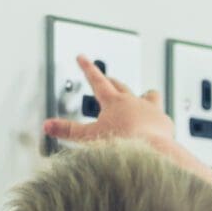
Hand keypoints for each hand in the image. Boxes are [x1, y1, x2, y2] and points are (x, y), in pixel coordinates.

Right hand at [44, 55, 175, 155]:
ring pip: (149, 95)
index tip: (82, 57)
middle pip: (120, 86)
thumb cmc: (122, 144)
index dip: (87, 68)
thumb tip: (47, 126)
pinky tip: (156, 126)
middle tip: (107, 78)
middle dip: (112, 81)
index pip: (97, 80)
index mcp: (114, 102)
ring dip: (144, 95)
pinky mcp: (164, 123)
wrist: (152, 153)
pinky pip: (161, 116)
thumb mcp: (88, 138)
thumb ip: (67, 131)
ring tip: (144, 96)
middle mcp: (134, 101)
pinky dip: (157, 119)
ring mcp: (151, 110)